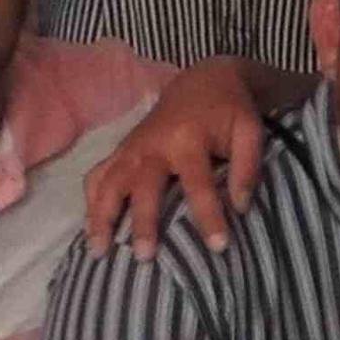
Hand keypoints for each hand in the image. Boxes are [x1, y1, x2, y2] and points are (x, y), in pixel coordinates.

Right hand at [84, 59, 270, 250]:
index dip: (209, 216)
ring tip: (99, 252)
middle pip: (143, 187)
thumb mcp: (250, 131)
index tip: (218, 247)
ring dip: (101, 217)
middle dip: (142, 222)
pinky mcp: (121, 151)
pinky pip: (97, 176)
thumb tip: (240, 208)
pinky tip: (91, 230)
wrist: (203, 81)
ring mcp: (132, 148)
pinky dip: (90, 202)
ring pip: (108, 183)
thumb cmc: (230, 111)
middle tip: (145, 258)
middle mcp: (153, 145)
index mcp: (188, 139)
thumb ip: (248, 167)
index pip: (198, 185)